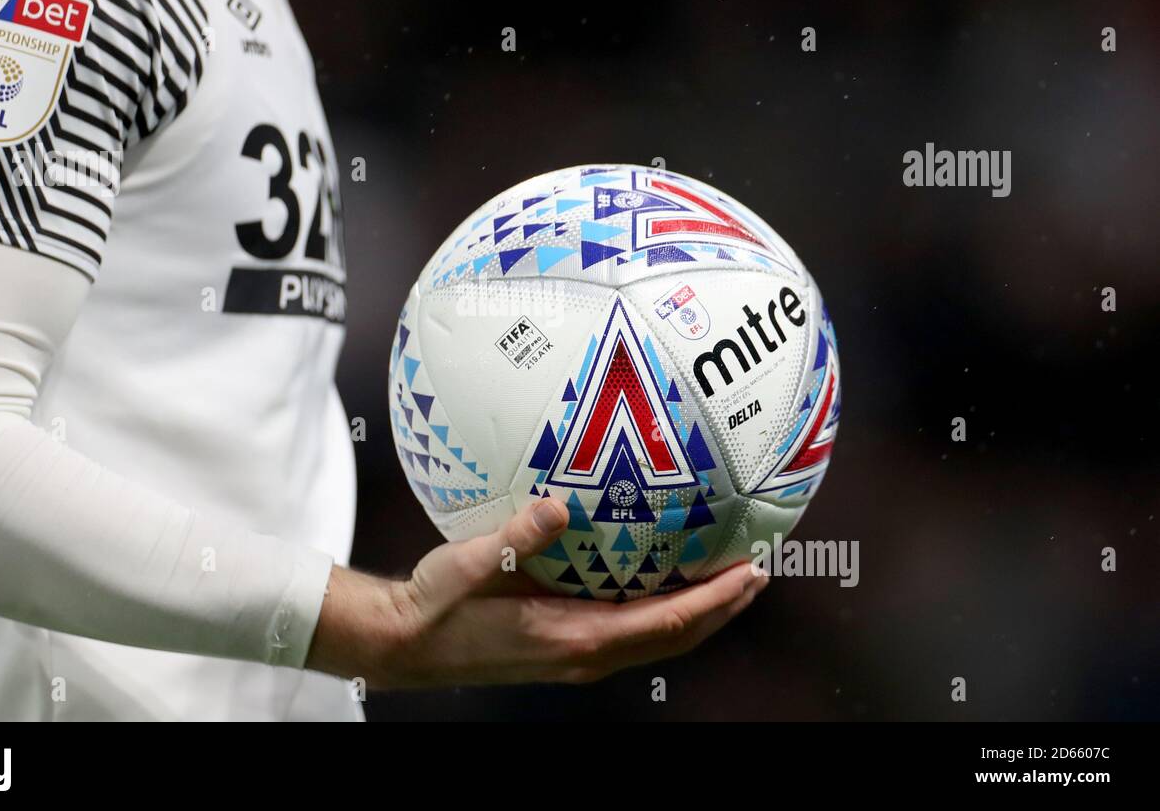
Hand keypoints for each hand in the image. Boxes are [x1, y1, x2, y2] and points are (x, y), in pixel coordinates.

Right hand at [305, 497, 767, 687]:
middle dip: (724, 607)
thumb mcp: (468, 565)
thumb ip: (515, 538)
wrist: (403, 644)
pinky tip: (666, 583)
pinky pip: (632, 632)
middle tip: (761, 569)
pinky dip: (665, 611)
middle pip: (675, 638)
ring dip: (700, 612)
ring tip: (730, 578)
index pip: (665, 623)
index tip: (752, 572)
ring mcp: (577, 654)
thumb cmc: (434, 606)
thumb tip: (558, 507)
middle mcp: (585, 654)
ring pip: (658, 639)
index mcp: (573, 638)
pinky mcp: (564, 646)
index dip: (714, 601)